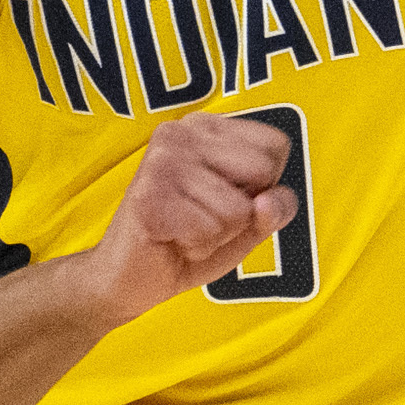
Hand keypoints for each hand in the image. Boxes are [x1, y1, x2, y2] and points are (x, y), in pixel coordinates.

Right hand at [74, 114, 299, 330]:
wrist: (129, 278)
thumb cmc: (188, 240)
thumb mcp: (247, 224)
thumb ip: (275, 209)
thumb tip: (269, 201)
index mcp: (205, 126)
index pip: (274, 145)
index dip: (262, 186)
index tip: (222, 196)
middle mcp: (181, 131)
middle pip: (261, 171)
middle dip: (240, 212)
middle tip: (200, 216)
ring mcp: (161, 159)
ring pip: (237, 209)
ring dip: (215, 234)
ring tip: (184, 228)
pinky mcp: (148, 194)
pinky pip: (208, 230)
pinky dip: (196, 247)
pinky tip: (171, 238)